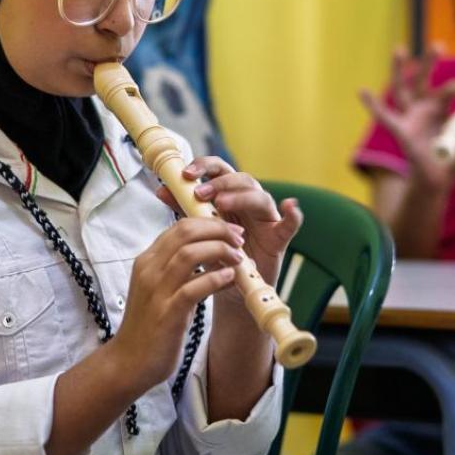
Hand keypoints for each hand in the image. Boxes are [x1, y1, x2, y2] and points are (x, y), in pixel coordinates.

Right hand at [117, 217, 243, 389]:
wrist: (129, 362)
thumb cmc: (151, 326)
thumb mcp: (165, 291)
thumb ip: (186, 274)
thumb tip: (222, 263)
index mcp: (148, 261)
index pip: (180, 226)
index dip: (210, 224)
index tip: (232, 231)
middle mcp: (149, 270)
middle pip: (185, 232)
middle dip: (218, 230)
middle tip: (239, 239)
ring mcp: (156, 290)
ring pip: (189, 254)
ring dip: (220, 250)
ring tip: (238, 258)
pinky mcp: (167, 313)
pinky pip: (193, 288)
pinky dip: (215, 279)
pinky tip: (230, 277)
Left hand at [157, 157, 301, 293]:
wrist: (231, 287)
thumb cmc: (217, 254)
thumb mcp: (198, 231)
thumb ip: (185, 209)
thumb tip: (161, 190)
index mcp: (228, 196)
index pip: (219, 170)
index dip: (204, 167)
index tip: (185, 174)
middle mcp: (248, 202)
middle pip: (240, 178)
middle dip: (219, 182)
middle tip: (200, 193)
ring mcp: (265, 218)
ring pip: (260, 196)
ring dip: (241, 196)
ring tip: (222, 204)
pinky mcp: (278, 238)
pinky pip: (290, 224)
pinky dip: (293, 214)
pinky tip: (290, 206)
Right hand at [358, 45, 454, 191]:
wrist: (437, 181)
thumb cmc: (453, 161)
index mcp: (442, 108)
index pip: (452, 90)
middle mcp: (424, 107)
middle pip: (423, 79)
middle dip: (429, 61)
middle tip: (438, 45)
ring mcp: (410, 117)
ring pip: (402, 89)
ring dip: (399, 69)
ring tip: (399, 48)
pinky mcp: (401, 130)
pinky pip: (385, 117)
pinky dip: (373, 105)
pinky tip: (362, 91)